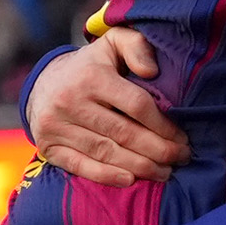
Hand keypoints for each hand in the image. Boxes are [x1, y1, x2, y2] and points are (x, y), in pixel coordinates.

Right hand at [27, 28, 185, 189]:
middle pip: (124, 133)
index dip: (163, 125)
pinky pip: (81, 166)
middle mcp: (70, 101)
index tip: (182, 138)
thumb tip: (152, 70)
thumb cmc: (91, 67)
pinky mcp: (48, 146)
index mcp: (91, 76)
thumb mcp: (113, 44)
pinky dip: (106, 176)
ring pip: (106, 152)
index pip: (136, 105)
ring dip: (140, 167)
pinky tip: (130, 180)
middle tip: (180, 158)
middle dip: (158, 150)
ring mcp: (56, 126)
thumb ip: (136, 47)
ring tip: (164, 172)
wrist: (43, 84)